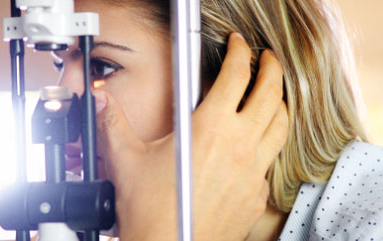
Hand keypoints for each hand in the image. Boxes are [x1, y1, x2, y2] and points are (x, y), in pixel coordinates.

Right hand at [95, 32, 287, 240]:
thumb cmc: (151, 214)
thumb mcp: (126, 161)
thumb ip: (114, 123)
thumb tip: (102, 101)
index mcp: (211, 129)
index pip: (237, 75)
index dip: (241, 52)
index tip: (238, 46)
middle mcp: (239, 147)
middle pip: (272, 95)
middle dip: (271, 69)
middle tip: (266, 61)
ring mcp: (253, 173)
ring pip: (280, 128)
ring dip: (279, 105)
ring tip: (271, 97)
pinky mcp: (256, 196)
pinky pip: (269, 163)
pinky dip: (266, 147)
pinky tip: (253, 148)